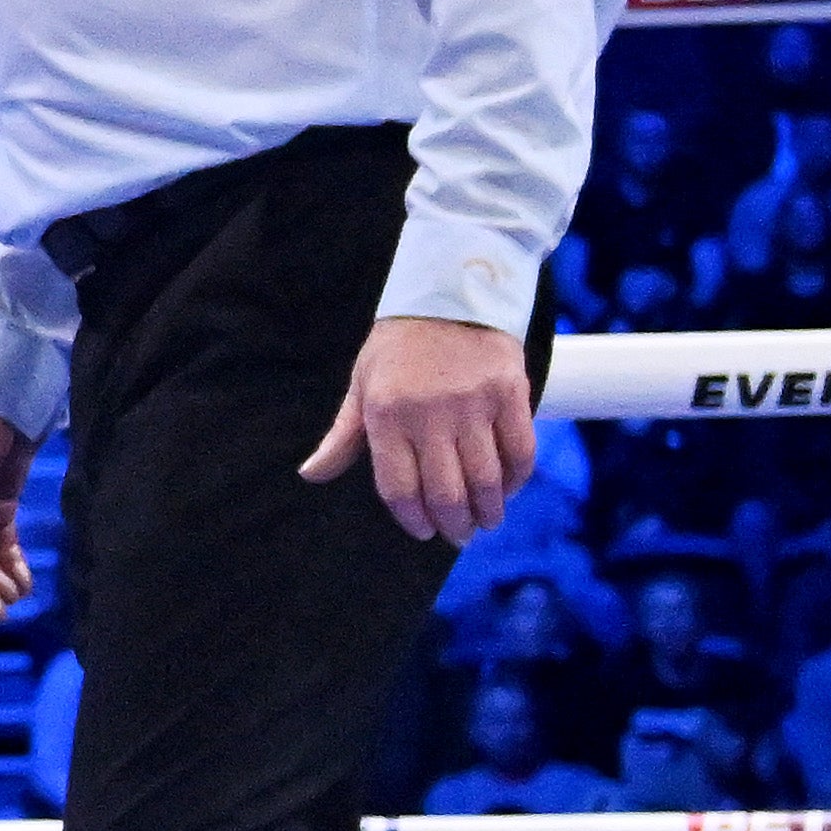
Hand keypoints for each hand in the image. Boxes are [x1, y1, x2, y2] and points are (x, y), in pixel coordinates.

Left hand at [304, 313, 536, 546]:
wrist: (450, 294)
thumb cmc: (398, 347)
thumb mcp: (362, 385)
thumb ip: (343, 436)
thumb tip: (311, 474)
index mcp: (387, 415)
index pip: (399, 486)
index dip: (412, 518)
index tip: (423, 532)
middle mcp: (430, 414)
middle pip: (445, 491)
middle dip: (453, 524)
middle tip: (459, 536)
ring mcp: (473, 404)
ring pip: (485, 478)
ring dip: (488, 510)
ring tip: (485, 522)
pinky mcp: (510, 394)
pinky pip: (519, 451)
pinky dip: (516, 479)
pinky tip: (508, 491)